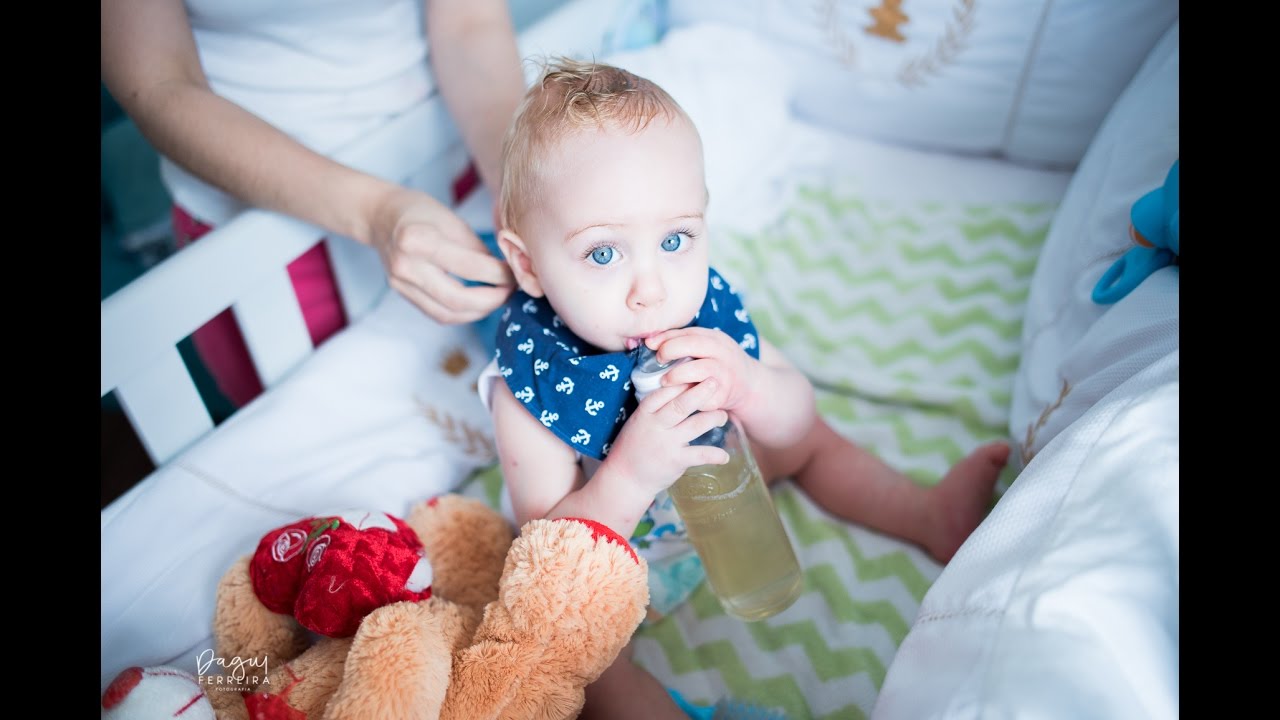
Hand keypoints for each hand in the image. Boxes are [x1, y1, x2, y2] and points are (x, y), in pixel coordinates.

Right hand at [370, 186, 514, 322]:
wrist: (380, 216)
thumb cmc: (419, 211)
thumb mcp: (452, 220)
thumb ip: (477, 249)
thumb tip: (504, 273)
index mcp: (418, 240)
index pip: (469, 267)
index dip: (498, 275)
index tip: (514, 273)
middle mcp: (406, 266)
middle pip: (457, 300)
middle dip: (491, 301)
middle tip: (510, 291)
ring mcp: (400, 284)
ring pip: (447, 314)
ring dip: (479, 312)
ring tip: (497, 299)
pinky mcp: (402, 294)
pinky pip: (436, 314)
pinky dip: (462, 313)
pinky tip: (477, 304)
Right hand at [604, 379, 729, 498]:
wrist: (625, 478)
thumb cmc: (634, 446)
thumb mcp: (639, 422)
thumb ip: (657, 408)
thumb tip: (682, 388)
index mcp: (645, 413)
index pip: (665, 391)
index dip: (682, 382)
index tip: (696, 375)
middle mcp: (656, 425)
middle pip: (681, 404)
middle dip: (701, 391)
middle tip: (715, 382)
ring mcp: (666, 443)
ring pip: (696, 424)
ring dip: (714, 418)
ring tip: (723, 416)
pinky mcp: (676, 461)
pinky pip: (701, 454)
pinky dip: (716, 455)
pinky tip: (725, 456)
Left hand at [646, 327, 757, 412]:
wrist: (749, 386)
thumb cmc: (718, 363)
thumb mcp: (705, 346)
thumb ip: (679, 340)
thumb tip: (649, 341)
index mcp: (716, 339)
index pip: (688, 333)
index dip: (667, 339)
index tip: (653, 347)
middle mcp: (723, 354)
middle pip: (693, 346)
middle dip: (670, 351)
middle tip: (659, 361)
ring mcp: (725, 375)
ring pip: (698, 370)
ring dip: (676, 375)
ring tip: (665, 381)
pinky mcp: (723, 397)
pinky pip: (701, 397)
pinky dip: (687, 397)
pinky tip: (679, 396)